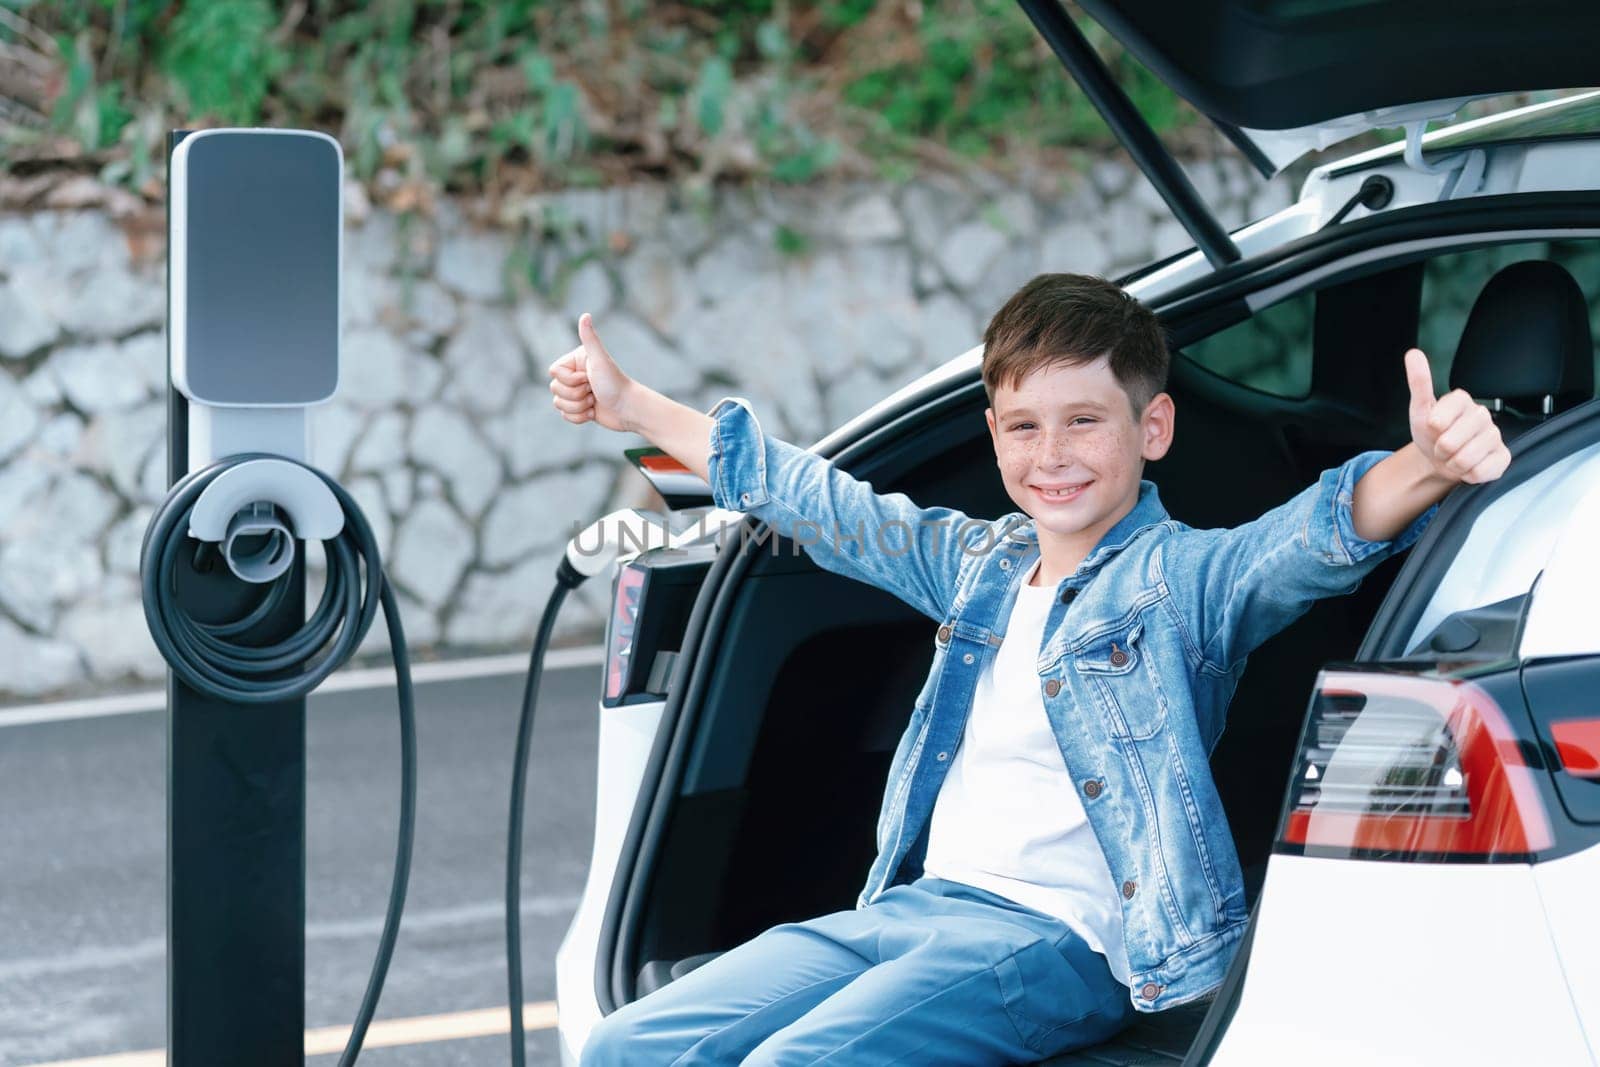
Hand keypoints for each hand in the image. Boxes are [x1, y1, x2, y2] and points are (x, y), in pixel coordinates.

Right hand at [548, 312, 634, 432]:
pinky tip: (594, 412)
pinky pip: (565, 415)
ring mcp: (577, 392)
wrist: (629, 409)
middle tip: (594, 391)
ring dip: (578, 407)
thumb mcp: (600, 360)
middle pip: (555, 389)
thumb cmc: (615, 383)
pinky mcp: (580, 408)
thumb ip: (590, 339)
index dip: (570, 379)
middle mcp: (575, 374)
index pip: (554, 372)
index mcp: (576, 361)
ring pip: (558, 404)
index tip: (589, 378)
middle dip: (575, 395)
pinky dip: (579, 417)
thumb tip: (585, 315)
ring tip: (595, 402)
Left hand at [1405, 347, 1509, 483]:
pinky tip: (1470, 465)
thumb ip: (1419, 382)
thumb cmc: (1431, 434)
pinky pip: (1480, 472)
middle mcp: (1482, 415)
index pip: (1438, 420)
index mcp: (1462, 400)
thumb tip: (1413, 353)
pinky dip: (1468, 474)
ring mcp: (1495, 436)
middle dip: (1440, 450)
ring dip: (1453, 463)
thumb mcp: (1419, 409)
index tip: (1433, 428)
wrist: (1442, 459)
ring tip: (1454, 456)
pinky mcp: (1503, 457)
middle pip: (1450, 443)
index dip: (1431, 430)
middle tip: (1443, 446)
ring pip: (1465, 459)